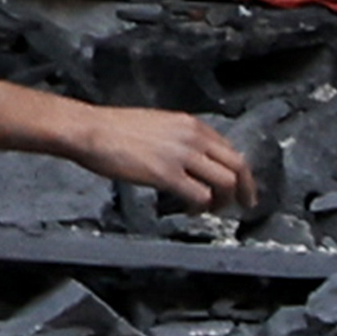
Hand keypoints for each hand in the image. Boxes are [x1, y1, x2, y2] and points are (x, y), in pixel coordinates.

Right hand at [68, 107, 258, 213]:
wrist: (90, 130)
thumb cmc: (114, 129)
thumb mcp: (159, 125)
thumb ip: (180, 139)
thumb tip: (192, 158)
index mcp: (192, 125)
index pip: (230, 149)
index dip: (240, 171)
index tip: (242, 185)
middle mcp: (193, 138)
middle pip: (237, 165)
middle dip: (246, 189)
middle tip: (245, 204)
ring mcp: (181, 155)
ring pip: (225, 182)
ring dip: (223, 201)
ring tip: (211, 210)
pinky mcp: (166, 174)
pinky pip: (199, 195)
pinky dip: (200, 208)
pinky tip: (190, 210)